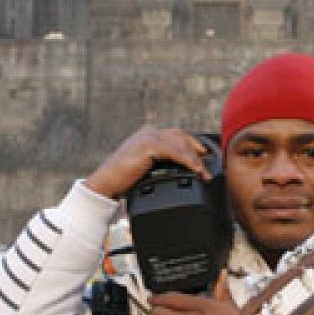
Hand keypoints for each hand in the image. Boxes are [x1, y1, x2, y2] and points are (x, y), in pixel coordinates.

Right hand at [83, 126, 211, 200]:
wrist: (105, 183)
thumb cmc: (122, 179)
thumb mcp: (144, 167)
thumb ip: (159, 163)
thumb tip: (177, 170)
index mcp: (148, 134)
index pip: (176, 135)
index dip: (191, 144)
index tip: (204, 156)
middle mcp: (149, 131)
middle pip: (181, 136)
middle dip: (197, 149)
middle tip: (208, 165)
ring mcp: (148, 136)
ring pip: (180, 143)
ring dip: (195, 158)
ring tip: (204, 172)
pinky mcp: (148, 145)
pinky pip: (174, 152)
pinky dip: (187, 161)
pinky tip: (196, 169)